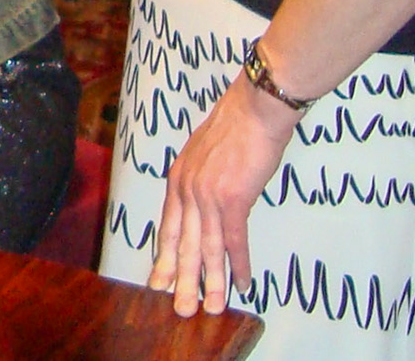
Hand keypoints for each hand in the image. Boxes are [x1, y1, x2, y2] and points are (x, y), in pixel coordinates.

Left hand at [147, 72, 297, 315]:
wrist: (256, 107)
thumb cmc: (238, 126)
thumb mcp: (207, 153)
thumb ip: (202, 178)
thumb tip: (206, 199)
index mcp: (179, 178)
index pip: (169, 226)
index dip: (165, 256)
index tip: (159, 279)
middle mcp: (187, 190)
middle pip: (182, 243)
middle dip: (180, 278)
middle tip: (177, 307)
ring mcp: (208, 195)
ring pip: (206, 248)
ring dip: (210, 282)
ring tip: (210, 308)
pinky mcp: (233, 199)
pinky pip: (233, 241)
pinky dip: (237, 265)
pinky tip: (241, 284)